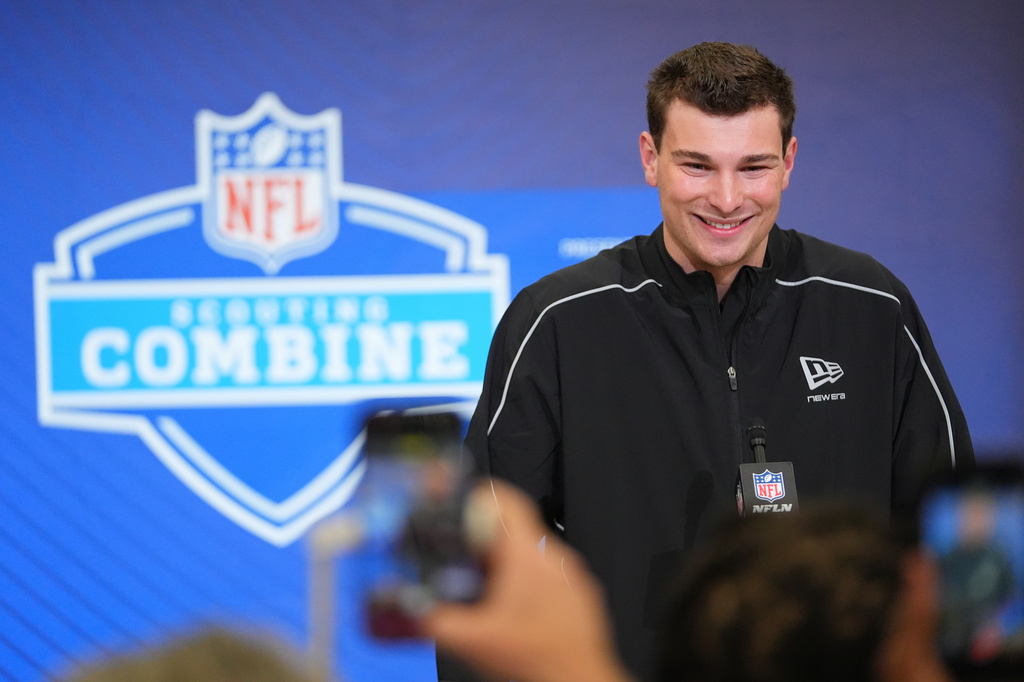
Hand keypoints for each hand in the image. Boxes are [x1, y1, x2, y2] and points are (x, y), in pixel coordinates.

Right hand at [422, 479, 633, 681]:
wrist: (580, 681)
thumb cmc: (539, 661)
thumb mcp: (471, 640)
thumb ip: (431, 620)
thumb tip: (405, 608)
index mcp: (527, 556)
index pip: (504, 499)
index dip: (477, 494)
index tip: (459, 502)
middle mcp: (553, 558)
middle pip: (513, 528)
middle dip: (482, 540)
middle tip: (461, 557)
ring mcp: (570, 575)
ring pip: (531, 552)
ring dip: (505, 563)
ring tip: (485, 588)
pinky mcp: (579, 593)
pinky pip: (549, 573)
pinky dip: (527, 582)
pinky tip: (513, 608)